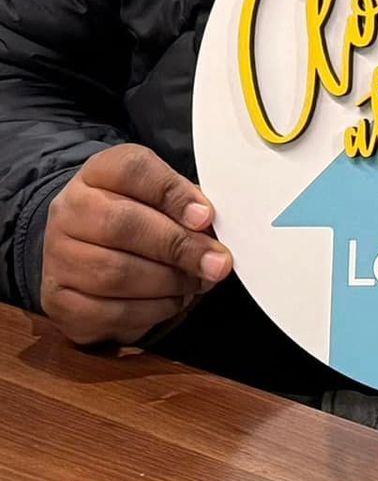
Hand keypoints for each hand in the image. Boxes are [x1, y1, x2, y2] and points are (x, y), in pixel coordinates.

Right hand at [38, 144, 229, 346]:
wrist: (91, 248)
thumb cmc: (143, 216)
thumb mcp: (163, 196)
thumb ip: (187, 205)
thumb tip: (210, 230)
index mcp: (99, 172)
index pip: (132, 170)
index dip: (173, 193)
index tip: (206, 217)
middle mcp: (69, 210)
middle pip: (123, 225)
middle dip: (179, 246)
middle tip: (217, 262)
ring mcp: (57, 256)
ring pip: (115, 273)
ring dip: (169, 282)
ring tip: (199, 282)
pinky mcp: (58, 299)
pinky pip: (108, 311)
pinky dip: (151, 310)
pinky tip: (174, 301)